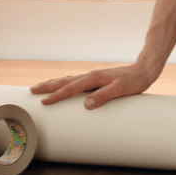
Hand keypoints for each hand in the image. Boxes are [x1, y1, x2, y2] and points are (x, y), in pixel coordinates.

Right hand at [30, 63, 160, 108]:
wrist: (144, 70)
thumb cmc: (134, 81)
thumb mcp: (121, 90)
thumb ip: (104, 96)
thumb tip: (86, 104)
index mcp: (94, 78)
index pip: (70, 89)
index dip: (56, 96)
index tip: (43, 102)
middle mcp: (91, 76)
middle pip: (64, 81)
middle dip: (48, 86)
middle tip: (31, 90)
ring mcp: (93, 77)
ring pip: (69, 80)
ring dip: (54, 84)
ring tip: (41, 87)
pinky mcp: (98, 79)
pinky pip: (76, 82)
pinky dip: (66, 84)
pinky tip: (65, 87)